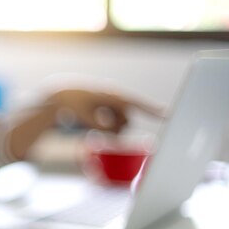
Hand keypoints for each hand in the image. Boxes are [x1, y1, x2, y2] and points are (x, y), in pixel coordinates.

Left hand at [48, 89, 164, 132]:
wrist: (60, 94)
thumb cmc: (72, 104)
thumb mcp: (85, 117)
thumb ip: (100, 126)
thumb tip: (114, 133)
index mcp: (111, 96)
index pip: (136, 103)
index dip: (152, 110)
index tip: (168, 115)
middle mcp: (114, 96)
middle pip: (126, 120)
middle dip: (116, 130)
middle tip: (98, 132)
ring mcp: (112, 100)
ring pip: (121, 121)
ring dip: (111, 128)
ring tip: (92, 125)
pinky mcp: (108, 105)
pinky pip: (114, 119)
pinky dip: (107, 125)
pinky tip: (94, 122)